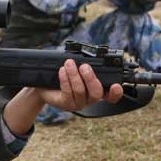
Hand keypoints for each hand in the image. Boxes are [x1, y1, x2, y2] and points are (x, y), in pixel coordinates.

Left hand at [1, 59, 123, 135]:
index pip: (111, 96)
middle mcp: (89, 99)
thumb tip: (91, 56)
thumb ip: (86, 65)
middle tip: (84, 66)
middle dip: (91, 78)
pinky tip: (62, 71)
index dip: (116, 93)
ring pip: (80, 91)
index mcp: (96, 90)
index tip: (116, 85)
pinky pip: (68, 92)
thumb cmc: (63, 74)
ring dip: (74, 75)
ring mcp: (78, 103)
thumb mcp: (77, 68)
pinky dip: (65, 79)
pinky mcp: (66, 104)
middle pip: (96, 93)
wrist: (44, 85)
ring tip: (69, 63)